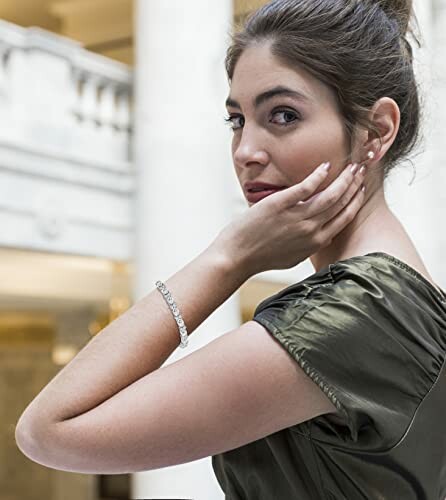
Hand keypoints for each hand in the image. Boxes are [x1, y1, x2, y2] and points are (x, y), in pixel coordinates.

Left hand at [211, 161, 365, 276]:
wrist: (237, 257)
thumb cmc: (263, 257)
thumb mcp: (293, 256)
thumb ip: (311, 245)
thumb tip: (325, 237)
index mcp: (316, 242)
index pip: (344, 218)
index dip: (355, 201)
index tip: (361, 188)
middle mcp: (310, 230)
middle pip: (340, 204)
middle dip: (354, 185)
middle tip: (361, 170)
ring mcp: (296, 217)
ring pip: (329, 195)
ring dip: (343, 179)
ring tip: (351, 166)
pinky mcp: (280, 205)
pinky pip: (306, 188)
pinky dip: (318, 176)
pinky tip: (325, 166)